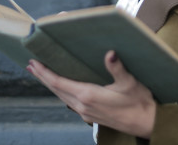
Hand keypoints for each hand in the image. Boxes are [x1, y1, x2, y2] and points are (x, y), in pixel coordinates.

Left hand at [27, 51, 156, 138]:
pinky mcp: (90, 115)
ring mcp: (85, 112)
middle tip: (31, 65)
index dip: (45, 73)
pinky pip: (69, 101)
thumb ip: (117, 68)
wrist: (146, 122)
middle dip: (42, 77)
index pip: (59, 83)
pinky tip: (61, 86)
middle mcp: (83, 105)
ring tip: (41, 73)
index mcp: (89, 95)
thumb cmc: (139, 102)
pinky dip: (60, 91)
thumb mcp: (130, 83)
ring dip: (50, 84)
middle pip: (56, 90)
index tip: (34, 63)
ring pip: (61, 96)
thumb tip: (110, 53)